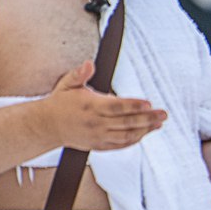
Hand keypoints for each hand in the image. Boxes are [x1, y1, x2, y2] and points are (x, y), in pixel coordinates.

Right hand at [40, 59, 167, 150]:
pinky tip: (145, 133)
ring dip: (145, 130)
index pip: (117, 106)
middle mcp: (96, 123)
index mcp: (90, 106)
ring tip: (159, 123)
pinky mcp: (99, 145)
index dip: (134, 105)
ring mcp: (98, 136)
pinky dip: (134, 140)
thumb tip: (89, 64)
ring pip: (126, 136)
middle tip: (164, 114)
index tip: (149, 103)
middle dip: (148, 118)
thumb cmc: (59, 103)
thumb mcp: (67, 84)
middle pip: (126, 122)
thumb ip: (80, 74)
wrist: (46, 126)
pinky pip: (120, 145)